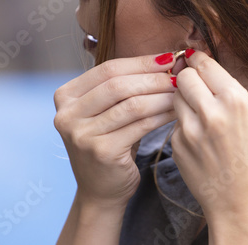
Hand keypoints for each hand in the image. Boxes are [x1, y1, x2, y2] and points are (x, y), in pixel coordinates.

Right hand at [54, 53, 176, 207]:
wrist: (100, 190)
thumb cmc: (109, 144)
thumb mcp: (106, 112)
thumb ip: (124, 87)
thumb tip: (165, 60)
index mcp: (66, 96)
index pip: (108, 69)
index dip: (141, 61)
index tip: (169, 57)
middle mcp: (67, 114)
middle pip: (118, 84)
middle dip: (154, 78)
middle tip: (180, 74)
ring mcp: (81, 134)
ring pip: (131, 104)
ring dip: (162, 96)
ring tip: (182, 92)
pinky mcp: (101, 151)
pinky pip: (140, 125)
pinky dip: (162, 115)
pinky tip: (176, 111)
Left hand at [171, 50, 247, 225]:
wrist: (239, 203)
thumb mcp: (246, 120)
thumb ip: (223, 94)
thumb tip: (199, 68)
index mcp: (236, 100)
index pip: (205, 64)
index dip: (197, 60)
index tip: (192, 59)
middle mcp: (212, 111)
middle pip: (184, 76)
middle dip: (186, 78)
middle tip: (192, 87)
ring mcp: (190, 129)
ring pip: (174, 97)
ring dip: (182, 101)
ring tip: (197, 117)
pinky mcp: (176, 144)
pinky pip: (174, 123)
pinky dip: (181, 125)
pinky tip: (195, 141)